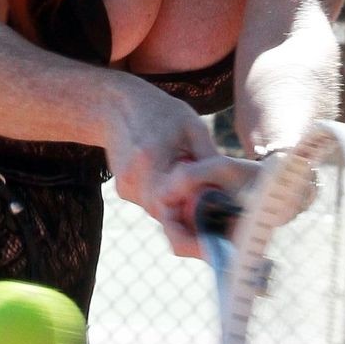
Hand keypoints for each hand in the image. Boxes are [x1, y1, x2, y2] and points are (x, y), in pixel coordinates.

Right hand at [104, 83, 246, 257]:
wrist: (115, 106)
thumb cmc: (159, 111)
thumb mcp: (192, 126)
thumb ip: (208, 160)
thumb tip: (230, 189)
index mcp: (150, 159)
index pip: (173, 206)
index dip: (195, 226)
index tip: (216, 238)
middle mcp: (134, 179)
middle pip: (168, 216)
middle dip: (192, 221)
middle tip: (217, 224)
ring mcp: (126, 188)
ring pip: (161, 213)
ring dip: (180, 208)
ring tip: (196, 190)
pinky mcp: (124, 191)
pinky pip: (152, 205)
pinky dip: (167, 199)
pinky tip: (173, 179)